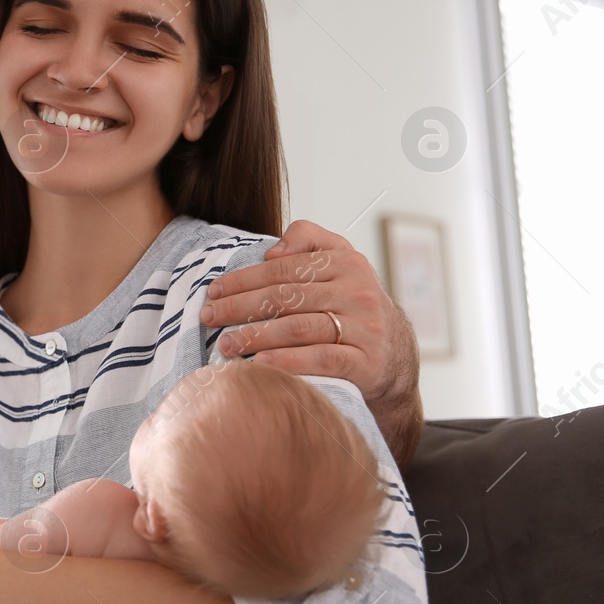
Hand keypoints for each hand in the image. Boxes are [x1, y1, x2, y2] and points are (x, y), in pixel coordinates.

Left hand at [200, 219, 420, 456]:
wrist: (394, 354)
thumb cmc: (350, 304)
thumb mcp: (339, 262)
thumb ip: (309, 240)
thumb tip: (273, 250)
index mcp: (346, 263)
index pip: (285, 269)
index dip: (244, 279)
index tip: (213, 291)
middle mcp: (357, 292)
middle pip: (288, 297)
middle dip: (242, 307)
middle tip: (209, 317)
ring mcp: (364, 328)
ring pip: (301, 327)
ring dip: (257, 335)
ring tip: (226, 344)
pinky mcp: (366, 362)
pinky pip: (322, 359)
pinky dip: (289, 361)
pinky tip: (261, 363)